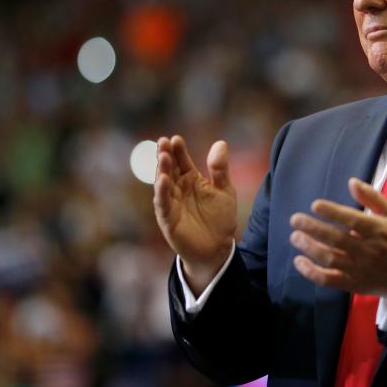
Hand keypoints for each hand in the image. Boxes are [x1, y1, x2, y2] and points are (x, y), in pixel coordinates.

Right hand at [153, 135, 236, 290]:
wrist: (218, 247)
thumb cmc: (220, 218)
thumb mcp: (224, 190)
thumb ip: (220, 169)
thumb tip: (220, 143)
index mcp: (191, 180)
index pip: (182, 161)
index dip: (178, 150)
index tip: (176, 139)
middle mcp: (178, 189)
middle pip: (169, 169)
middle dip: (166, 156)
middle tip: (163, 142)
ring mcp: (171, 203)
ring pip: (163, 184)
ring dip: (162, 170)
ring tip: (163, 157)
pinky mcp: (168, 219)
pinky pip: (163, 203)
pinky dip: (161, 192)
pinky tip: (162, 180)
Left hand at [290, 178, 386, 296]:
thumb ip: (372, 197)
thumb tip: (352, 182)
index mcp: (378, 231)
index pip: (353, 221)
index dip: (333, 213)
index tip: (315, 205)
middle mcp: (368, 251)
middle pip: (337, 240)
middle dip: (314, 229)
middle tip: (295, 220)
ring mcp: (359, 269)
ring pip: (331, 260)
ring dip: (310, 248)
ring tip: (295, 237)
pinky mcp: (351, 284)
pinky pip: (329, 280)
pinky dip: (312, 272)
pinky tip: (299, 261)